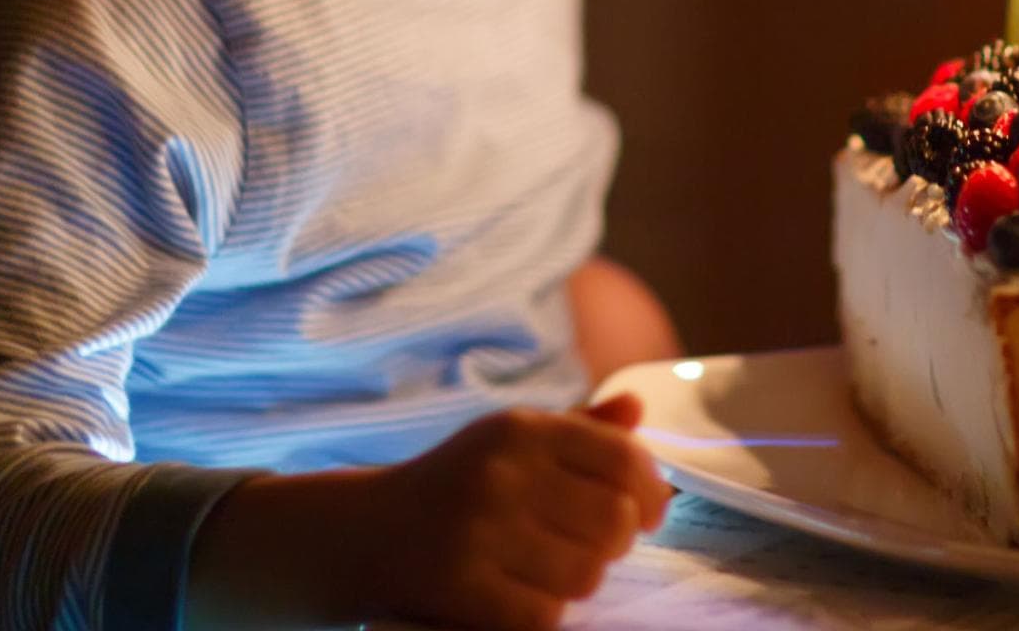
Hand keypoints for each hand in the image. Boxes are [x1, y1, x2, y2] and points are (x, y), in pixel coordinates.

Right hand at [366, 392, 669, 629]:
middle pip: (616, 521)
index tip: (649, 511)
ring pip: (586, 574)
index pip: (623, 458)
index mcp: (520, 430)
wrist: (366, 533)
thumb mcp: (512, 442)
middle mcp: (501, 473)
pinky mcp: (460, 587)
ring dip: (578, 579)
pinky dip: (542, 613)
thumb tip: (636, 409)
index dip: (652, 490)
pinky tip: (520, 594)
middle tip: (593, 544)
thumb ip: (581, 429)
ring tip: (548, 567)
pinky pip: (544, 615)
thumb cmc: (459, 484)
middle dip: (616, 541)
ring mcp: (478, 531)